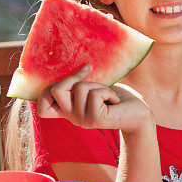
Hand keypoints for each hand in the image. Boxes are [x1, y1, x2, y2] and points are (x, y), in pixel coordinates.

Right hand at [35, 65, 153, 133]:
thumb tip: (66, 61)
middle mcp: (72, 118)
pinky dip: (107, 92)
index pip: (42, 109)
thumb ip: (78, 83)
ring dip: (98, 85)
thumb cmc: (117, 98)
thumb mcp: (93, 87)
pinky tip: (114, 102)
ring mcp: (83, 120)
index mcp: (69, 111)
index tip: (69, 81)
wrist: (139, 113)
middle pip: (55, 90)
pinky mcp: (96, 119)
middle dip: (74, 77)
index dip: (47, 92)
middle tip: (91, 78)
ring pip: (79, 88)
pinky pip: (94, 94)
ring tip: (108, 95)